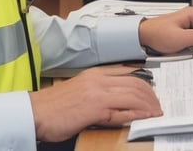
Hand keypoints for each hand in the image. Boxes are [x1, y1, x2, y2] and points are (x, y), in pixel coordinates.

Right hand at [29, 66, 161, 141]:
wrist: (34, 113)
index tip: (152, 95)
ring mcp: (97, 93)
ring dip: (148, 105)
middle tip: (158, 106)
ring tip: (156, 113)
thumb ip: (100, 95)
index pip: (128, 76)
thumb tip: (119, 103)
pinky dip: (136, 114)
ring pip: (132, 95)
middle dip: (151, 96)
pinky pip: (122, 110)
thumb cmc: (53, 108)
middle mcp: (98, 80)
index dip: (144, 87)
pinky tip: (144, 118)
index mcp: (94, 75)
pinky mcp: (95, 107)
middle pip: (135, 83)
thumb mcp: (81, 94)